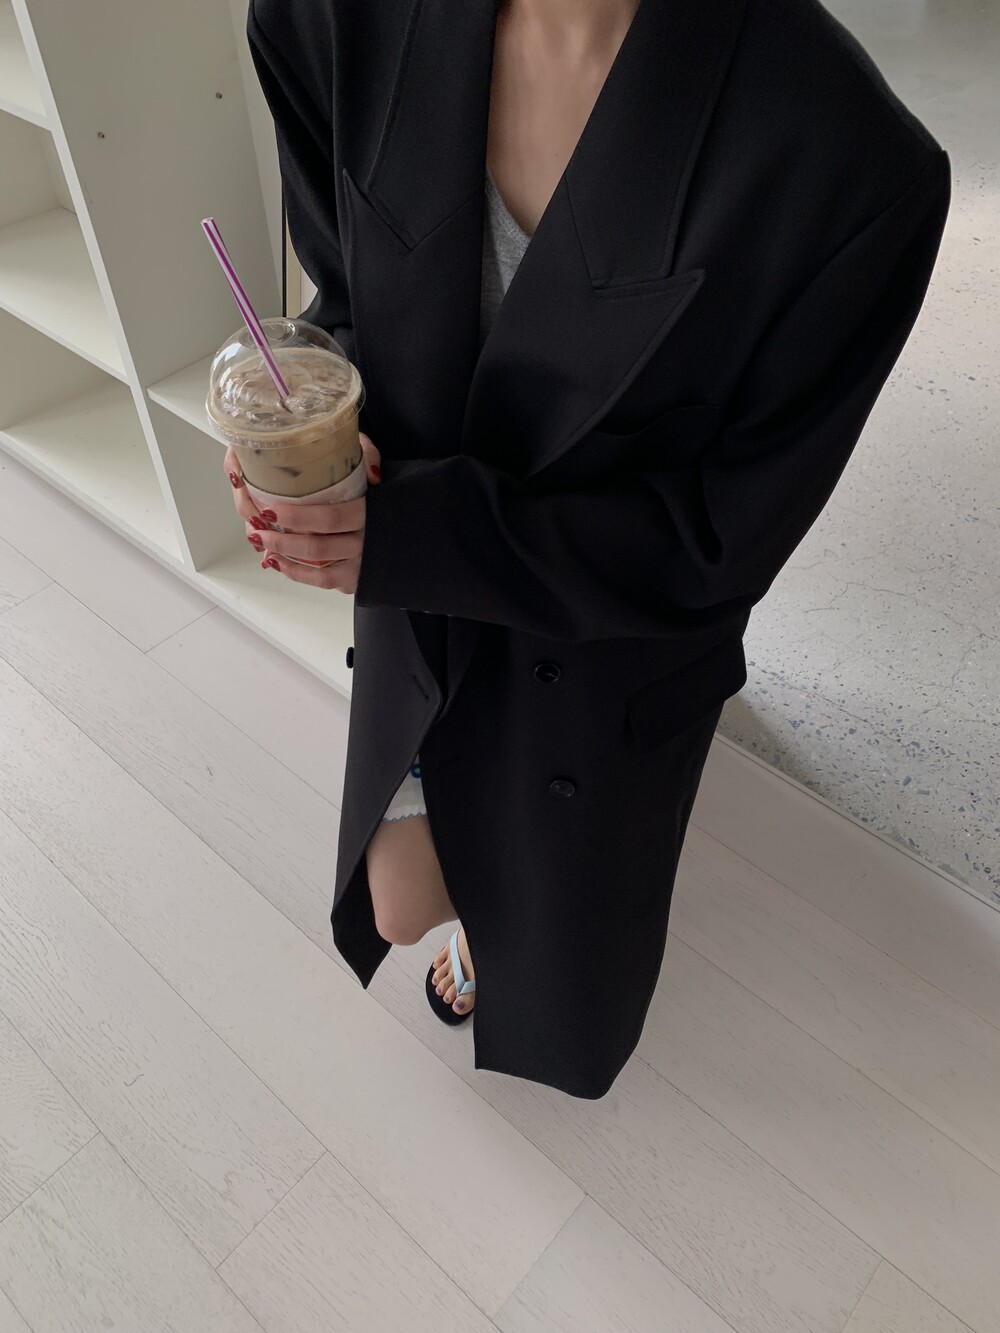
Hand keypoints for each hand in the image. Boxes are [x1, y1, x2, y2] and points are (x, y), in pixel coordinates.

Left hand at [224, 433, 382, 593]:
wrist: (412, 532)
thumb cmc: (390, 497)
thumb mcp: (383, 466)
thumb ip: (368, 456)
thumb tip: (364, 470)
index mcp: (373, 513)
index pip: (330, 518)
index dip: (297, 517)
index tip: (269, 509)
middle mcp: (368, 544)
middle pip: (318, 547)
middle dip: (281, 540)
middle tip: (257, 528)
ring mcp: (362, 565)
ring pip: (318, 569)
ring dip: (284, 558)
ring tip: (261, 542)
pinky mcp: (356, 579)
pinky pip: (323, 581)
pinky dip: (297, 574)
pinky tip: (277, 562)